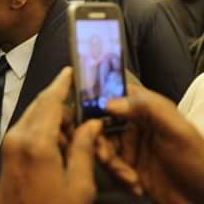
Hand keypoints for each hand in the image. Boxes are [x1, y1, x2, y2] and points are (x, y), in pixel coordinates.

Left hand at [0, 67, 102, 203]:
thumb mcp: (79, 184)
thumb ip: (84, 148)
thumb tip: (91, 124)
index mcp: (35, 141)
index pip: (50, 101)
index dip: (61, 83)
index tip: (71, 70)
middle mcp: (17, 137)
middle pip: (40, 106)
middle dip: (60, 101)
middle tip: (82, 103)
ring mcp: (9, 146)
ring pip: (33, 118)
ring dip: (52, 118)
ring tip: (77, 130)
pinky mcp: (7, 155)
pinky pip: (26, 131)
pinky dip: (43, 130)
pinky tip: (61, 143)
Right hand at [98, 85, 203, 203]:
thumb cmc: (199, 162)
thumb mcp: (177, 131)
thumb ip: (147, 109)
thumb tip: (109, 102)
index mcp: (147, 110)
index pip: (114, 94)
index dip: (95, 101)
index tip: (86, 114)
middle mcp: (135, 125)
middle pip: (101, 124)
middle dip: (99, 141)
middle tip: (105, 156)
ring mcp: (131, 147)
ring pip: (102, 147)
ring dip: (111, 164)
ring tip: (129, 177)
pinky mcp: (129, 168)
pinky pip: (110, 168)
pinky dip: (119, 178)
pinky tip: (136, 185)